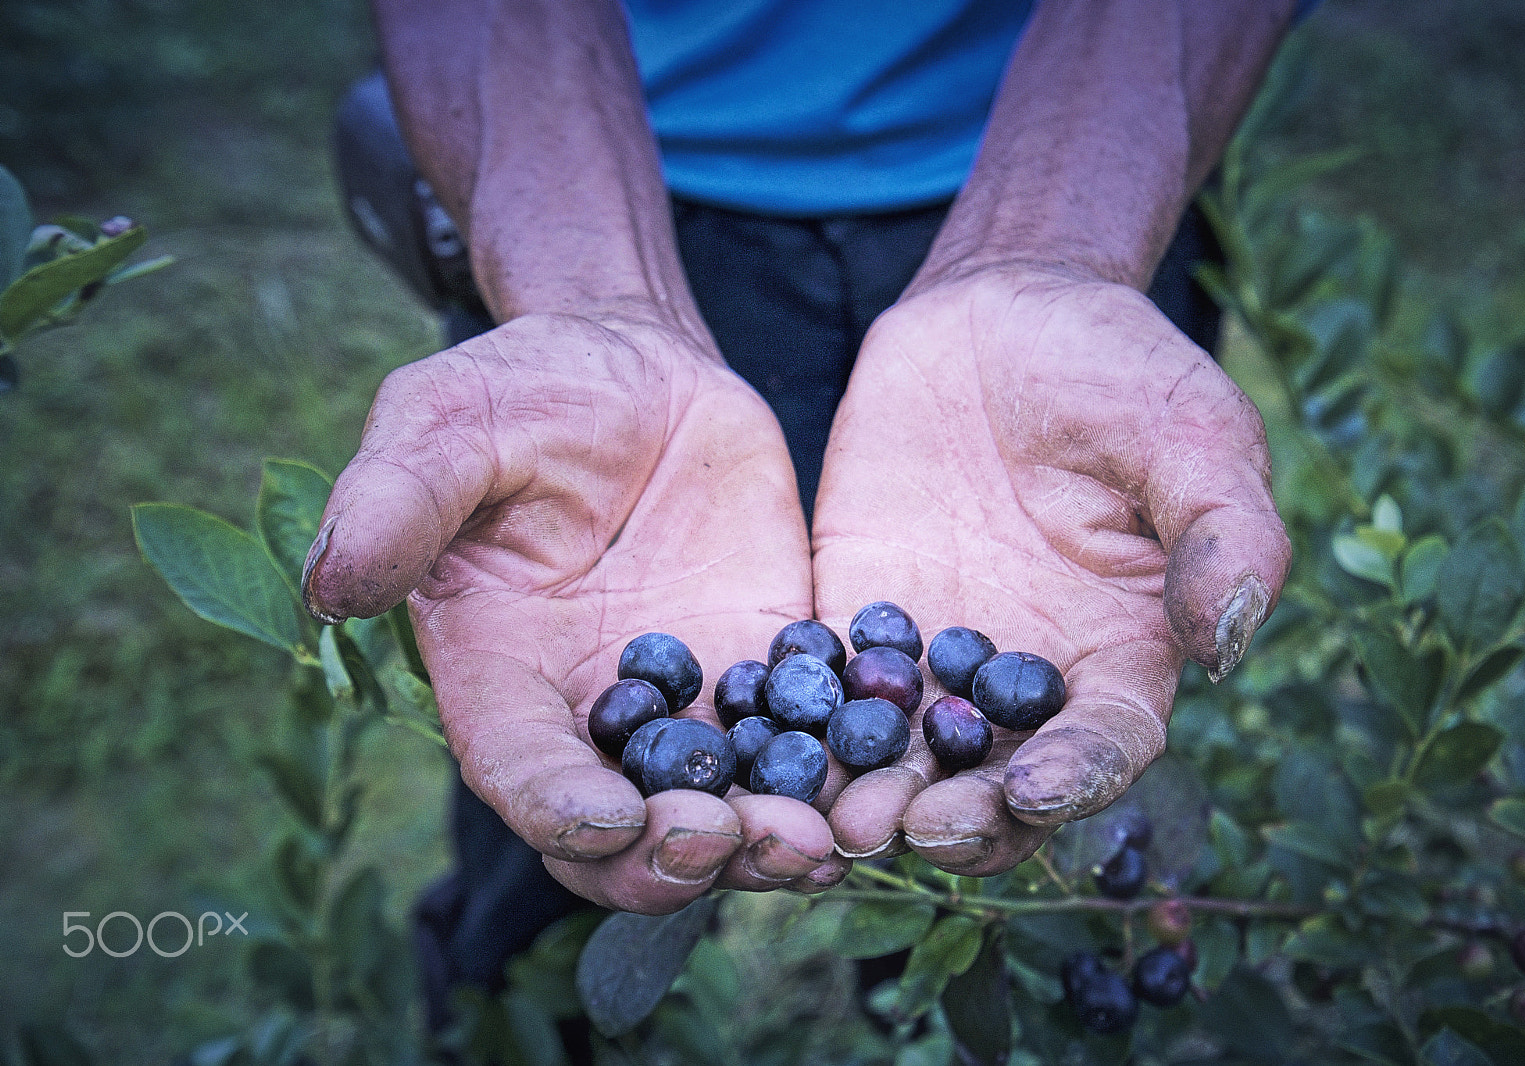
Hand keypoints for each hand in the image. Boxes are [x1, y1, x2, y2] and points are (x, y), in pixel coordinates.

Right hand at [302, 309, 840, 912]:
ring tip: (825, 838)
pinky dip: (843, 775)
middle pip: (628, 833)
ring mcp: (689, 705)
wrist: (637, 370)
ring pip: (727, 812)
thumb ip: (398, 500)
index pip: (520, 774)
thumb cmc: (522, 391)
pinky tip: (886, 780)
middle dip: (680, 857)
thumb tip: (336, 585)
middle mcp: (591, 717)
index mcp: (498, 679)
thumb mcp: (445, 421)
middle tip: (740, 841)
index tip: (608, 819)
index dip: (559, 810)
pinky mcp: (766, 671)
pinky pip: (808, 746)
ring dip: (772, 842)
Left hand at [813, 264, 1290, 873]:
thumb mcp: (1192, 434)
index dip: (1078, 778)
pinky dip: (798, 726)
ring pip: (904, 755)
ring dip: (870, 793)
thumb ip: (1224, 533)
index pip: (1105, 743)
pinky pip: (824, 685)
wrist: (1002, 309)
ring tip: (833, 814)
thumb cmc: (1119, 370)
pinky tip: (763, 744)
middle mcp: (1026, 677)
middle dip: (957, 814)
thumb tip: (1230, 643)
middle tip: (908, 827)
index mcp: (1119, 654)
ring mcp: (936, 656)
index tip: (1036, 791)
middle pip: (996, 781)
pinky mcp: (857, 617)